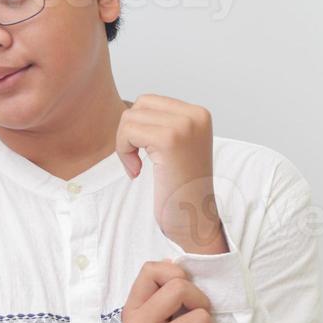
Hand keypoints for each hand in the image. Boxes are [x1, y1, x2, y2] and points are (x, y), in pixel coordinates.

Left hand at [115, 94, 228, 254]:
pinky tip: (136, 172)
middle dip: (129, 133)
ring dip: (124, 144)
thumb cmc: (179, 190)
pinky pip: (128, 132)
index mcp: (199, 114)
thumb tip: (128, 107)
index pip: (149, 101)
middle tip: (138, 161)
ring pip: (130, 117)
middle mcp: (196, 115)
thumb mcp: (177, 147)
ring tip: (138, 167)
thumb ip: (161, 124)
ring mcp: (184, 126)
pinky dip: (124, 153)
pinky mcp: (170, 140)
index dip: (137, 128)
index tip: (146, 155)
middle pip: (138, 105)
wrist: (194, 221)